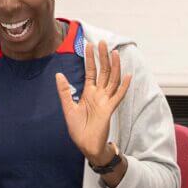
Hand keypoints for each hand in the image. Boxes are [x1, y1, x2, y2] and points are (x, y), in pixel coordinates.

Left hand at [56, 41, 131, 162]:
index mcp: (89, 93)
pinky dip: (124, 86)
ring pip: (112, 80)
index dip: (90, 59)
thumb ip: (65, 91)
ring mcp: (106, 101)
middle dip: (102, 57)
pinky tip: (128, 75)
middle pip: (103, 72)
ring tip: (114, 53)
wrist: (86, 145)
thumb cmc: (78, 129)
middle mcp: (99, 94)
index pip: (91, 72)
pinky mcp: (110, 109)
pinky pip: (119, 96)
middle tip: (102, 42)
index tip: (89, 45)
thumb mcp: (68, 108)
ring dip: (114, 67)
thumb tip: (59, 74)